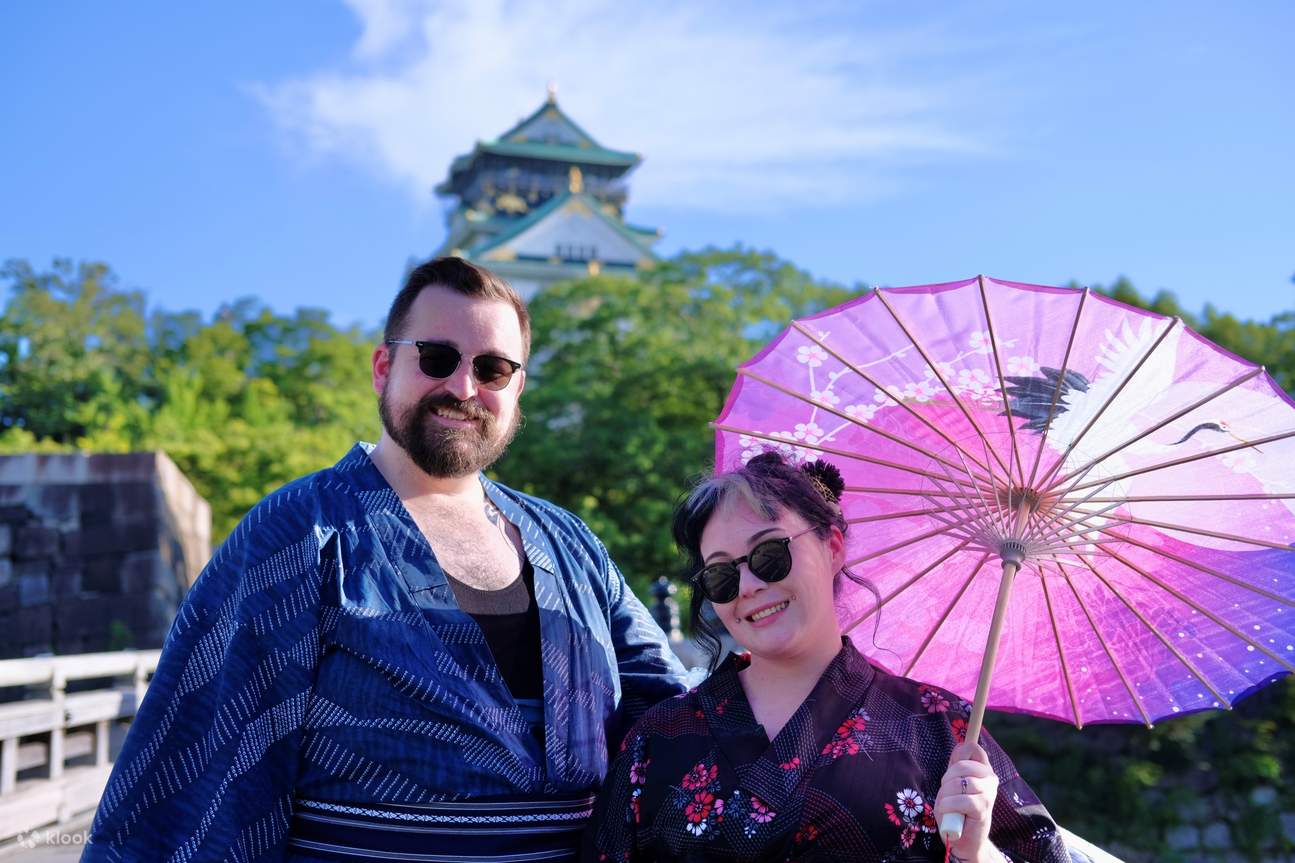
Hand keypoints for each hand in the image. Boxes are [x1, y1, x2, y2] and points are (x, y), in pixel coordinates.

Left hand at [934, 741, 997, 861]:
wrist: (962, 838)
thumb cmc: (956, 809)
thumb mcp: (952, 783)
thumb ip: (957, 766)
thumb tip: (960, 745)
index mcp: (984, 770)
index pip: (973, 748)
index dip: (958, 754)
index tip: (951, 768)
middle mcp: (990, 779)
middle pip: (963, 765)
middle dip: (947, 778)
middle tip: (946, 792)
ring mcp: (989, 794)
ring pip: (961, 783)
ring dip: (946, 794)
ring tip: (947, 804)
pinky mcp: (983, 809)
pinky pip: (961, 800)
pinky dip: (948, 805)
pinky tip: (948, 812)